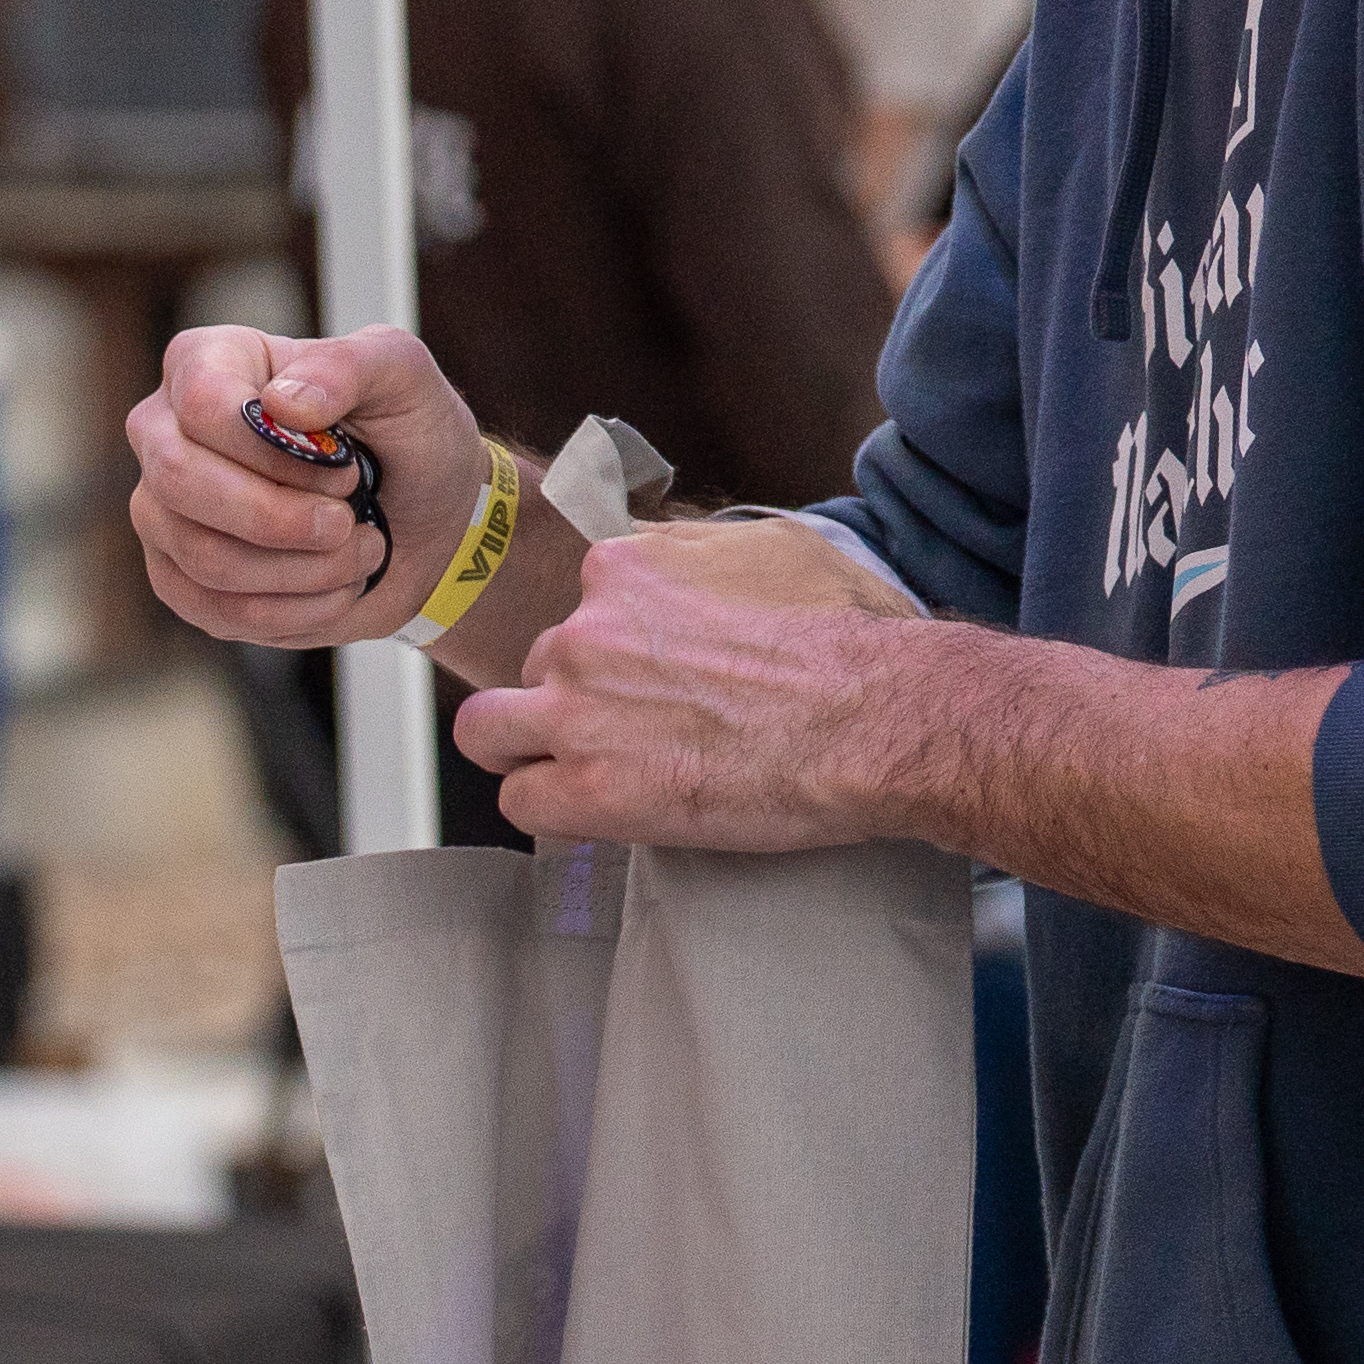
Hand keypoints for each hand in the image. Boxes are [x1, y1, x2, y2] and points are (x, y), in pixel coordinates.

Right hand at [128, 324, 489, 649]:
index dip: (273, 450)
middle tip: (346, 521)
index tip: (345, 467)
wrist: (428, 522)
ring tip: (359, 551)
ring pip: (204, 556)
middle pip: (180, 481)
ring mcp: (163, 509)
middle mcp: (166, 433)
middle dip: (280, 517)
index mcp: (206, 362)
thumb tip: (282, 402)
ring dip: (304, 569)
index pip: (202, 403)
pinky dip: (296, 609)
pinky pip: (217, 609)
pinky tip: (334, 585)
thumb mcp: (403, 375)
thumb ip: (349, 366)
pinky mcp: (179, 578)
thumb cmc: (407, 437)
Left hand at [453, 548, 936, 850]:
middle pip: (535, 669)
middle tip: (629, 733)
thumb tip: (661, 562)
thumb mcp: (767, 550)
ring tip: (584, 774)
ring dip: (527, 753)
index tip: (646, 680)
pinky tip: (598, 813)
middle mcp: (583, 632)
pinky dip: (552, 810)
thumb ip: (692, 557)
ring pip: (490, 732)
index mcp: (620, 570)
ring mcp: (577, 710)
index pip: (577, 609)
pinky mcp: (587, 787)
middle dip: (569, 700)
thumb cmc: (844, 639)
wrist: (874, 717)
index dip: (607, 653)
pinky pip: (519, 802)